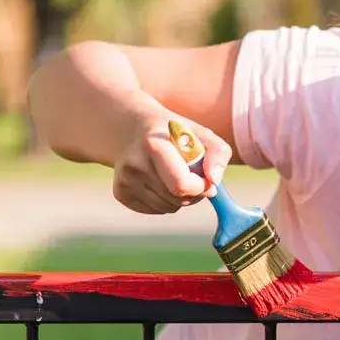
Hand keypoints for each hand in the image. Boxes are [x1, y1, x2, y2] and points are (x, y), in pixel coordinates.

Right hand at [112, 113, 231, 213]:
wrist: (134, 129)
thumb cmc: (175, 133)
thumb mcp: (201, 133)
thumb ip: (218, 153)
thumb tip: (214, 182)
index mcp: (154, 146)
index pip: (181, 185)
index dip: (200, 187)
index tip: (206, 179)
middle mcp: (135, 165)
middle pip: (177, 199)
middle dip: (193, 192)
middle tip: (193, 175)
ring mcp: (125, 180)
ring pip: (169, 207)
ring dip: (181, 197)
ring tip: (175, 174)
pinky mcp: (121, 193)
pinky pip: (157, 210)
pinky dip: (166, 201)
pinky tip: (161, 181)